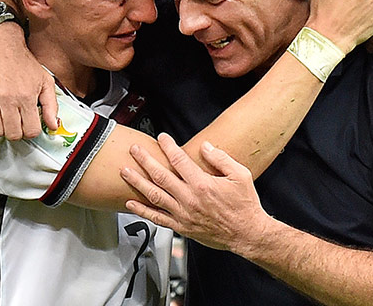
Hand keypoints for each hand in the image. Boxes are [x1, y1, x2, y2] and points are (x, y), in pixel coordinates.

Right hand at [0, 22, 57, 139]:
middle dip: (17, 132)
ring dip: (1, 129)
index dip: (32, 131)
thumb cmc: (24, 63)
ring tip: (5, 120)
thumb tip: (53, 125)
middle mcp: (7, 99)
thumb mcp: (45, 81)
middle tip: (17, 124)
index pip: (30, 131)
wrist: (1, 45)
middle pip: (12, 134)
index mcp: (26, 97)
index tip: (30, 125)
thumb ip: (51, 105)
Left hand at [121, 133, 270, 252]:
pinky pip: (157, 218)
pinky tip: (131, 203)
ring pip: (154, 196)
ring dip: (138, 182)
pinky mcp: (182, 227)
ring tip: (126, 171)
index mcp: (202, 184)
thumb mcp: (240, 175)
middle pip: (160, 176)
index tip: (161, 137)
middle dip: (145, 160)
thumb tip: (206, 147)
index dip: (168, 146)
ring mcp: (183, 214)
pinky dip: (142, 210)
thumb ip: (221, 159)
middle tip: (134, 150)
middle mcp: (189, 199)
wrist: (247, 233)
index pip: (179, 160)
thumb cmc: (245, 205)